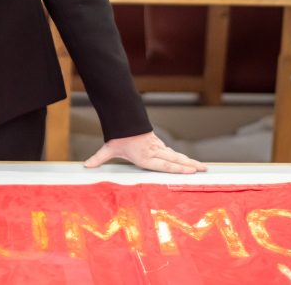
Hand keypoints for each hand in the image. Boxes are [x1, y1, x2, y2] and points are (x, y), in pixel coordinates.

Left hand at [83, 131, 206, 173]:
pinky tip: (188, 162)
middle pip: (175, 160)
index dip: (178, 168)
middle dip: (190, 166)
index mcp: (144, 157)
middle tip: (204, 170)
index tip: (191, 170)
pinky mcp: (158, 144)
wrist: (123, 119)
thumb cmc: (118, 136)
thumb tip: (85, 166)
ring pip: (175, 155)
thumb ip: (98, 159)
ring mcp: (157, 148)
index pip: (164, 164)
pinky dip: (181, 158)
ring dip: (189, 162)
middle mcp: (154, 152)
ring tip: (202, 167)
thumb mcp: (108, 148)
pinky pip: (171, 152)